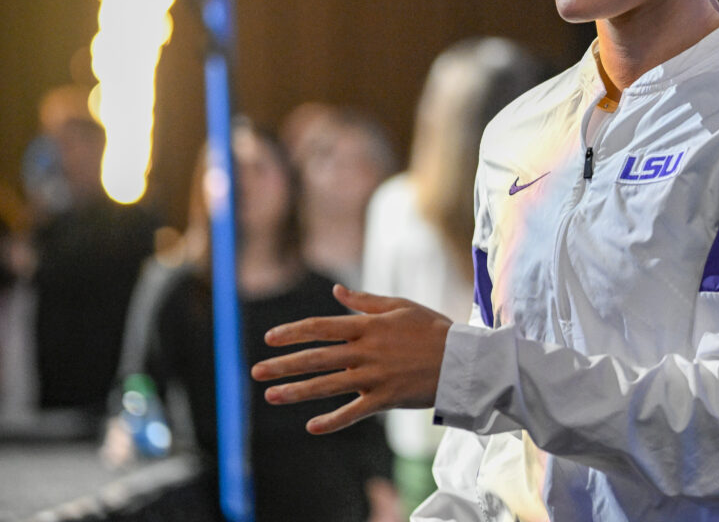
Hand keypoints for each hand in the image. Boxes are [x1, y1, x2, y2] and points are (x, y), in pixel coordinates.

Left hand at [251, 284, 452, 434]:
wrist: (462, 359)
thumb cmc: (432, 328)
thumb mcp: (400, 306)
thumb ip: (365, 301)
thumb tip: (336, 291)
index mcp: (368, 326)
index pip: (321, 327)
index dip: (293, 332)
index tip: (269, 338)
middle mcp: (366, 351)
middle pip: (317, 358)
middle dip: (284, 364)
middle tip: (256, 371)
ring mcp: (374, 376)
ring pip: (328, 385)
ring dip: (297, 391)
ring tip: (270, 395)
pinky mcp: (385, 398)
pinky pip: (354, 412)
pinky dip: (333, 421)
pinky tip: (312, 427)